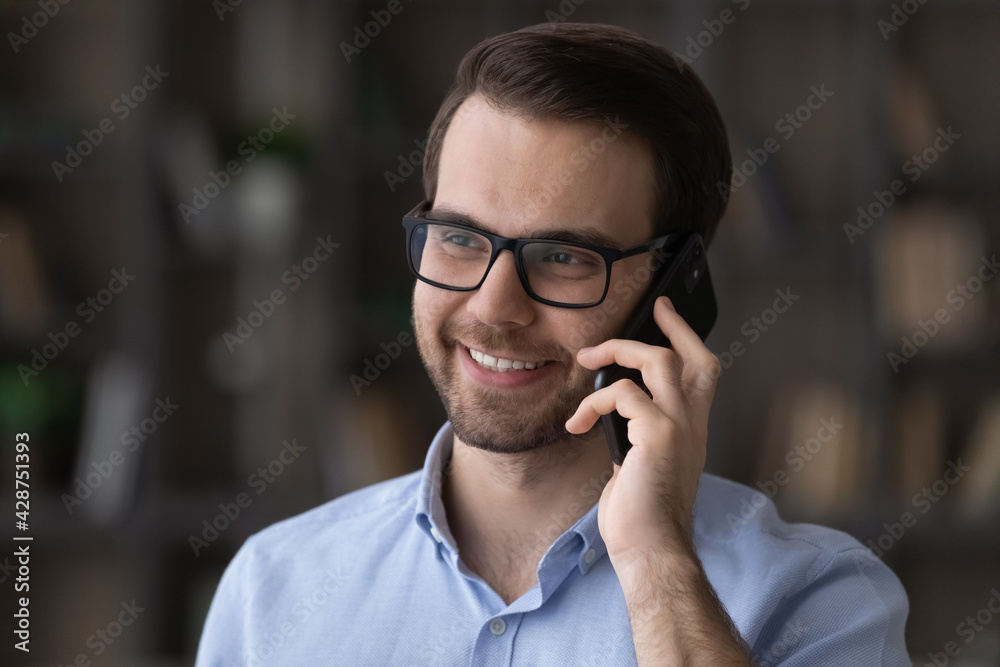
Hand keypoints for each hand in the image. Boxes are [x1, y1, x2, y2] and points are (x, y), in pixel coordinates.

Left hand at [565, 296, 722, 570]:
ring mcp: (678, 426)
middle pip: (689, 356)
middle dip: (663, 328)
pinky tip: (578, 421)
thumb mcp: (642, 466)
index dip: (685, 337)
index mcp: (690, 430)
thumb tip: (617, 423)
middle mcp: (691, 424)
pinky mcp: (658, 434)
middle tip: (636, 317)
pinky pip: (623, 393)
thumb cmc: (642, 516)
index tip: (665, 313)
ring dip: (616, 352)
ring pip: (657, 362)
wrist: (650, 548)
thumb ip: (640, 438)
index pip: (702, 372)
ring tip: (586, 360)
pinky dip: (594, 401)